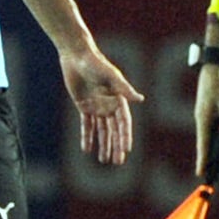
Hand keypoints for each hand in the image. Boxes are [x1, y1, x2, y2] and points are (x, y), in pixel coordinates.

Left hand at [62, 45, 142, 165]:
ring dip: (103, 145)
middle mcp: (110, 105)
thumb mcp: (110, 76)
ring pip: (102, 130)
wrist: (77, 56)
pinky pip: (86, 125)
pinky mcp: (84, 106)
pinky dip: (87, 137)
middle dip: (116, 146)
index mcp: (119, 99)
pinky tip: (87, 149)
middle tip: (117, 162)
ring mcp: (97, 107)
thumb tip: (140, 99)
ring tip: (104, 160)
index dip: (125, 136)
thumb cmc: (96, 63)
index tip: (126, 150)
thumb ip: (124, 88)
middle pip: (114, 131)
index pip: (124, 123)